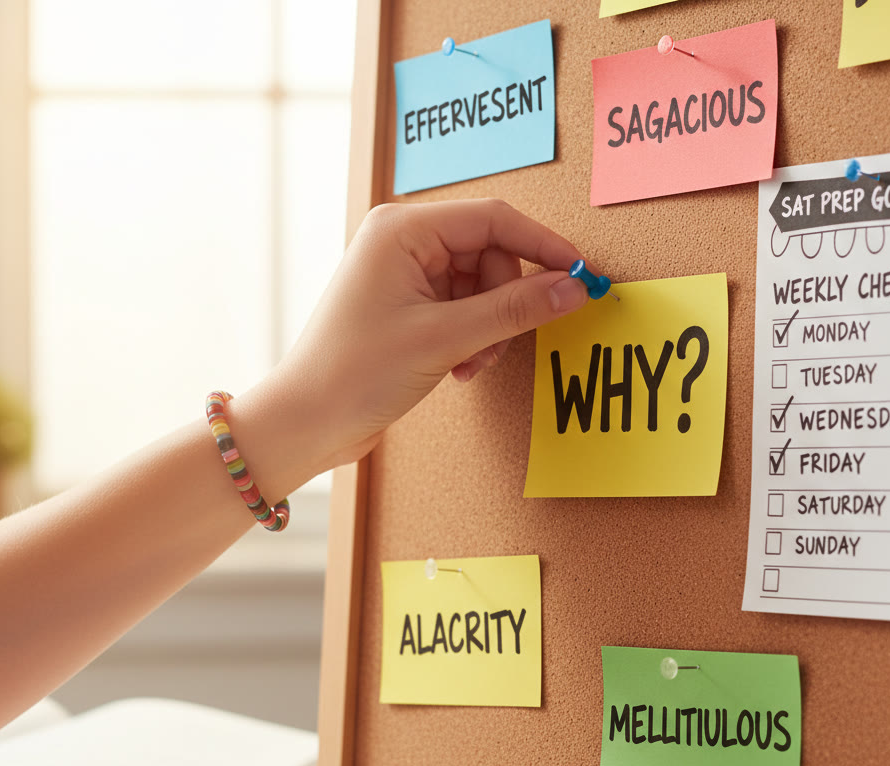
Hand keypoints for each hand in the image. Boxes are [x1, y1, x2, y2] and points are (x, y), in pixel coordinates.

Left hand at [235, 199, 587, 494]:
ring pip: (480, 287)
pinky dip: (471, 339)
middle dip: (504, 302)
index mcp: (403, 228)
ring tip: (467, 364)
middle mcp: (402, 242)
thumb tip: (573, 289)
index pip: (495, 219)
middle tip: (496, 344)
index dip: (543, 246)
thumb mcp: (444, 338)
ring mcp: (404, 275)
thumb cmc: (355, 372)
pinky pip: (462, 310)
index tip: (581, 275)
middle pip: (490, 254)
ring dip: (488, 329)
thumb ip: (514, 310)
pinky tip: (456, 368)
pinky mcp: (407, 308)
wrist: (308, 422)